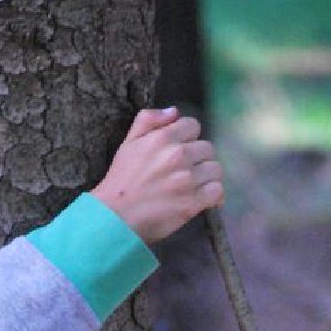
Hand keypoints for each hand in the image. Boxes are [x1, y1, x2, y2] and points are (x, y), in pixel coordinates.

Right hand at [91, 108, 222, 244]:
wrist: (113, 219)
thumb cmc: (119, 182)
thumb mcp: (127, 143)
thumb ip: (148, 120)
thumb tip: (173, 111)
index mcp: (164, 138)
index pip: (193, 126)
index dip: (188, 138)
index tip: (181, 151)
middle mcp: (178, 155)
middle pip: (207, 148)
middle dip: (198, 159)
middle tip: (186, 172)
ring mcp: (187, 180)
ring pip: (215, 169)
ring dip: (207, 177)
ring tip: (196, 186)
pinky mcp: (192, 203)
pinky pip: (217, 191)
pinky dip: (214, 195)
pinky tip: (205, 200)